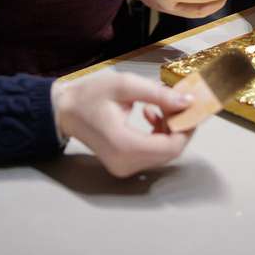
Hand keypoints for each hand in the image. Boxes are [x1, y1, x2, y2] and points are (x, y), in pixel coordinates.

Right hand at [51, 73, 192, 177]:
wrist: (64, 111)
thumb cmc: (89, 96)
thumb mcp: (124, 85)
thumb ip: (158, 94)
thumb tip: (187, 102)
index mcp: (124, 145)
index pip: (171, 146)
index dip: (186, 127)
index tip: (191, 106)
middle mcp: (125, 163)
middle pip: (170, 152)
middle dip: (179, 126)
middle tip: (178, 102)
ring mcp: (124, 168)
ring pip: (163, 153)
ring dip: (169, 129)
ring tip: (158, 105)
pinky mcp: (124, 165)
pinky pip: (152, 154)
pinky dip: (159, 135)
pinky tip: (150, 115)